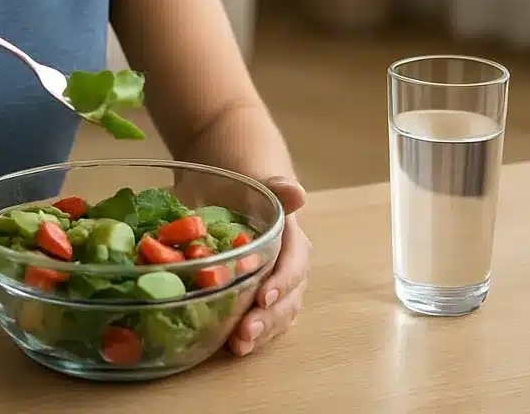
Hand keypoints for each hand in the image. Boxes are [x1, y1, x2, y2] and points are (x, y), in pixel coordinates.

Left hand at [227, 177, 309, 357]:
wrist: (235, 191)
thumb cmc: (247, 186)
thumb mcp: (258, 182)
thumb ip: (278, 188)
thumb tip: (296, 193)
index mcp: (293, 239)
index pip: (294, 264)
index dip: (282, 283)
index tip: (263, 297)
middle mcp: (291, 266)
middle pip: (288, 298)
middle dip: (269, 318)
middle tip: (245, 333)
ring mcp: (278, 285)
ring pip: (279, 315)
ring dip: (262, 332)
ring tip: (239, 346)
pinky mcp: (262, 297)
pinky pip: (265, 320)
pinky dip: (253, 334)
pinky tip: (233, 346)